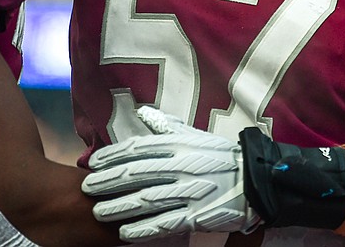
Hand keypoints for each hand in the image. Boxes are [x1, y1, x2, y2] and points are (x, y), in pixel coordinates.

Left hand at [81, 107, 260, 241]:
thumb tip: (144, 112)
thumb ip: (167, 126)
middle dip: (108, 181)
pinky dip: (143, 228)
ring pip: (147, 199)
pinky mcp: (197, 215)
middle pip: (137, 173)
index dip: (112, 156)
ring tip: (98, 211)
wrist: (257, 180)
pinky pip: (165, 223)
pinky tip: (124, 232)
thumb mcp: (195, 135)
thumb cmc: (221, 156)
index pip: (138, 148)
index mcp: (180, 144)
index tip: (93, 164)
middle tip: (87, 188)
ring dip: (119, 206)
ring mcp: (190, 191)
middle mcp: (182, 166)